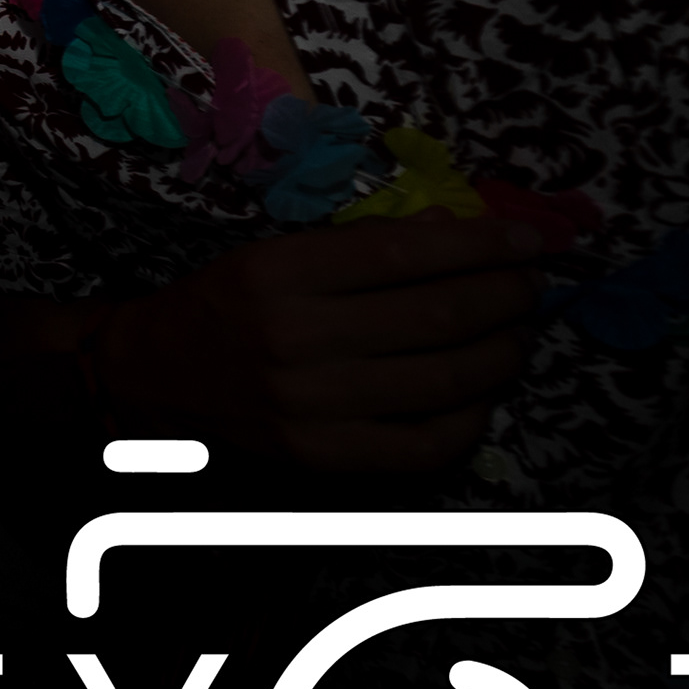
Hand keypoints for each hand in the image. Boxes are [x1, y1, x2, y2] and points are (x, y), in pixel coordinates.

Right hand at [92, 215, 545, 473]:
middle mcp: (295, 338)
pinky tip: (481, 394)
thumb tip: (457, 231)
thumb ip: (361, 244)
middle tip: (532, 286)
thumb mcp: (276, 253)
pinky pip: (423, 444)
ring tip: (518, 334)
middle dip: (504, 297)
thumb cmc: (225, 304)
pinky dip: (470, 418)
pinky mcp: (322, 457)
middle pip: (434, 317)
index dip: (480, 245)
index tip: (529, 238)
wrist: (156, 378)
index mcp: (279, 273)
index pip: (404, 253)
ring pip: (441, 380)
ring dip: (500, 353)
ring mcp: (311, 405)